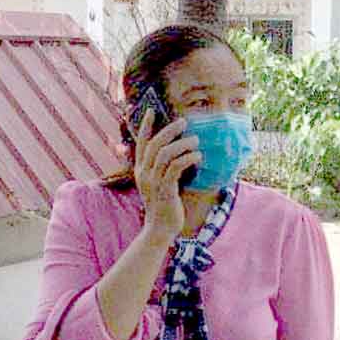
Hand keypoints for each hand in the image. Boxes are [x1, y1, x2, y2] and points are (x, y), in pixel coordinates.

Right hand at [133, 109, 200, 239]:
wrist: (160, 229)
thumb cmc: (164, 205)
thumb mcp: (160, 184)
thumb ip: (164, 168)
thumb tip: (177, 153)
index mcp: (141, 170)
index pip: (141, 143)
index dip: (145, 126)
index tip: (151, 110)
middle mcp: (144, 173)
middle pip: (154, 144)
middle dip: (169, 130)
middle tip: (184, 122)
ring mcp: (153, 182)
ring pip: (164, 154)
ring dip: (182, 144)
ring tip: (196, 141)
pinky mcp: (165, 190)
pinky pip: (174, 168)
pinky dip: (187, 158)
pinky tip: (198, 156)